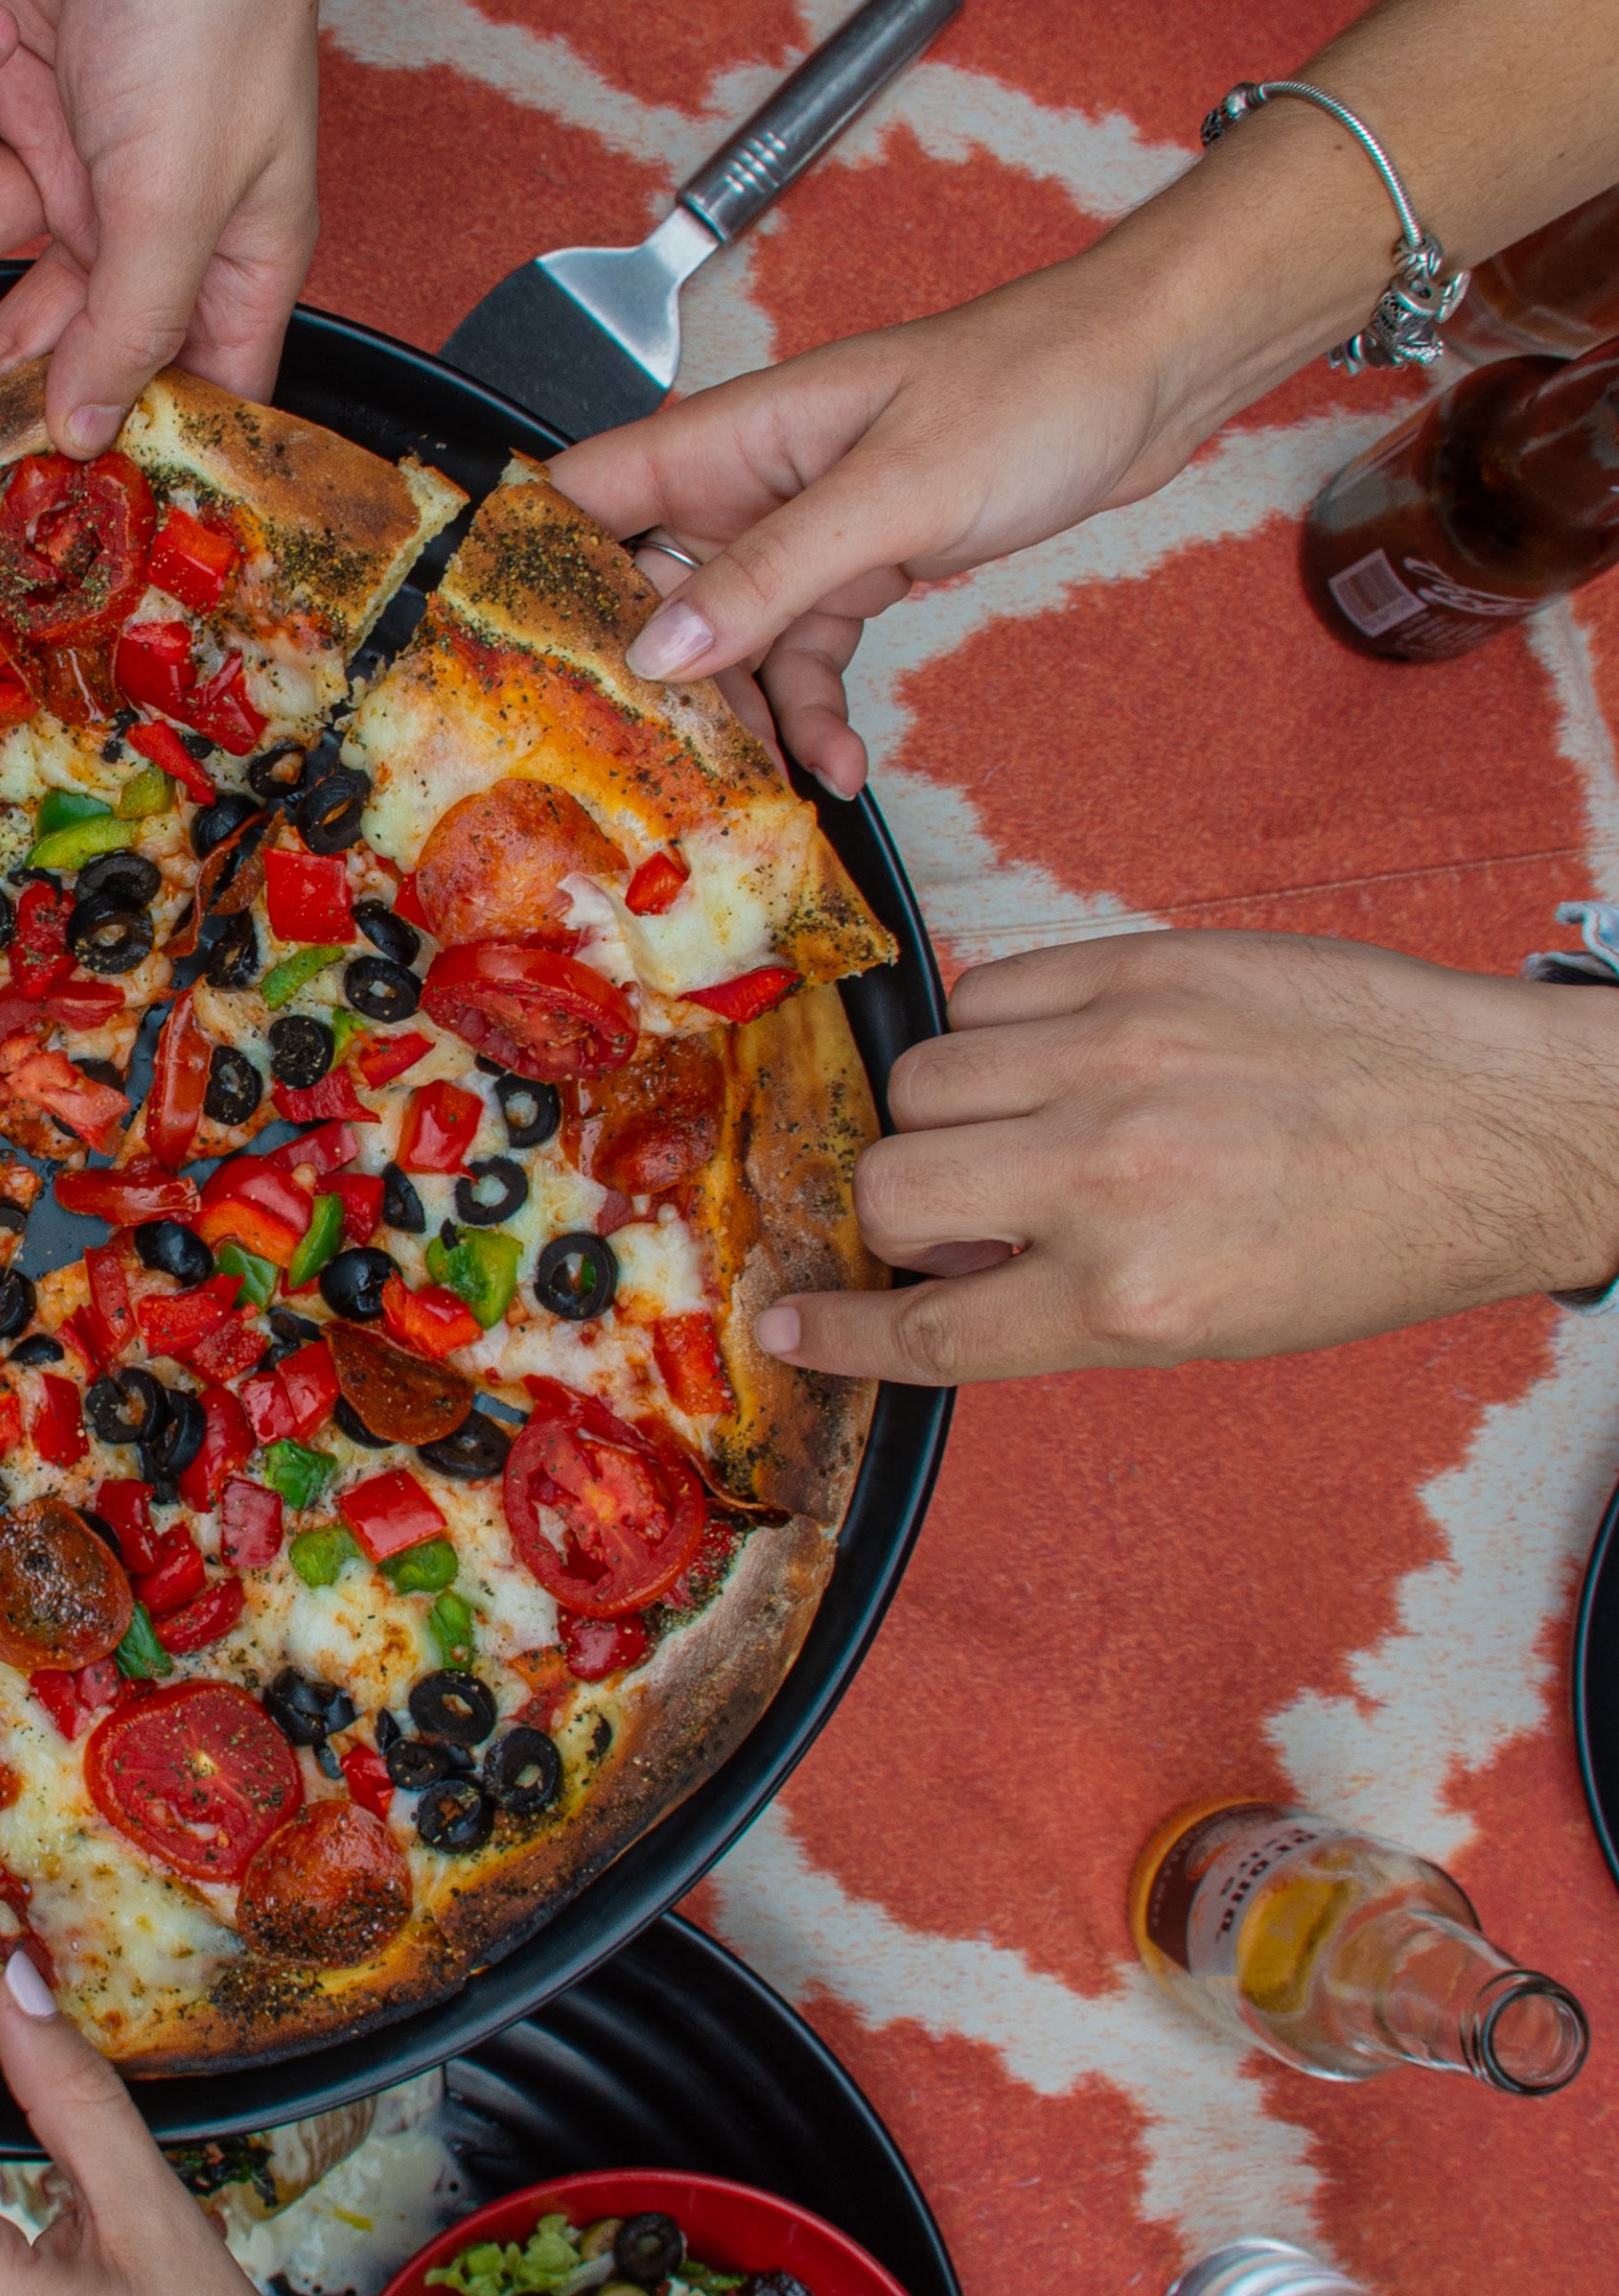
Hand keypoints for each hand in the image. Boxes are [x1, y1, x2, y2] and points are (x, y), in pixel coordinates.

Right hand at [549, 240, 1222, 795]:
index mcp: (733, 433)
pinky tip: (841, 763)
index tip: (510, 661)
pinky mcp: (861, 564)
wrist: (1147, 377)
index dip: (531, 568)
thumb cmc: (1029, 388)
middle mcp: (751, 481)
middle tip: (648, 764)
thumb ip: (772, 575)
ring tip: (769, 781)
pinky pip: (807, 652)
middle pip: (647, 589)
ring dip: (747, 715)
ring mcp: (805, 528)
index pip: (584, 493)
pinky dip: (819, 711)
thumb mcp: (892, 493)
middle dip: (645, 680)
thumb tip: (661, 650)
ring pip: (731, 641)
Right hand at [758, 928, 1618, 1383]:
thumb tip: (956, 1267)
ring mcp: (1124, 1057)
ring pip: (924, 1076)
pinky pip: (994, 991)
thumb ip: (1067, 1301)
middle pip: (893, 1184)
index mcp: (1131, 1297)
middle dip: (904, 1213)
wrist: (1507, 1126)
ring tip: (1030, 1130)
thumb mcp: (1216, 1324)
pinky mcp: (1148, 966)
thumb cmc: (1378, 1238)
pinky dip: (1001, 1030)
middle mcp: (1112, 1176)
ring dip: (949, 1116)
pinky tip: (1063, 1057)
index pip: (927, 1324)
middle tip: (967, 1216)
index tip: (788, 1321)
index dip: (840, 1329)